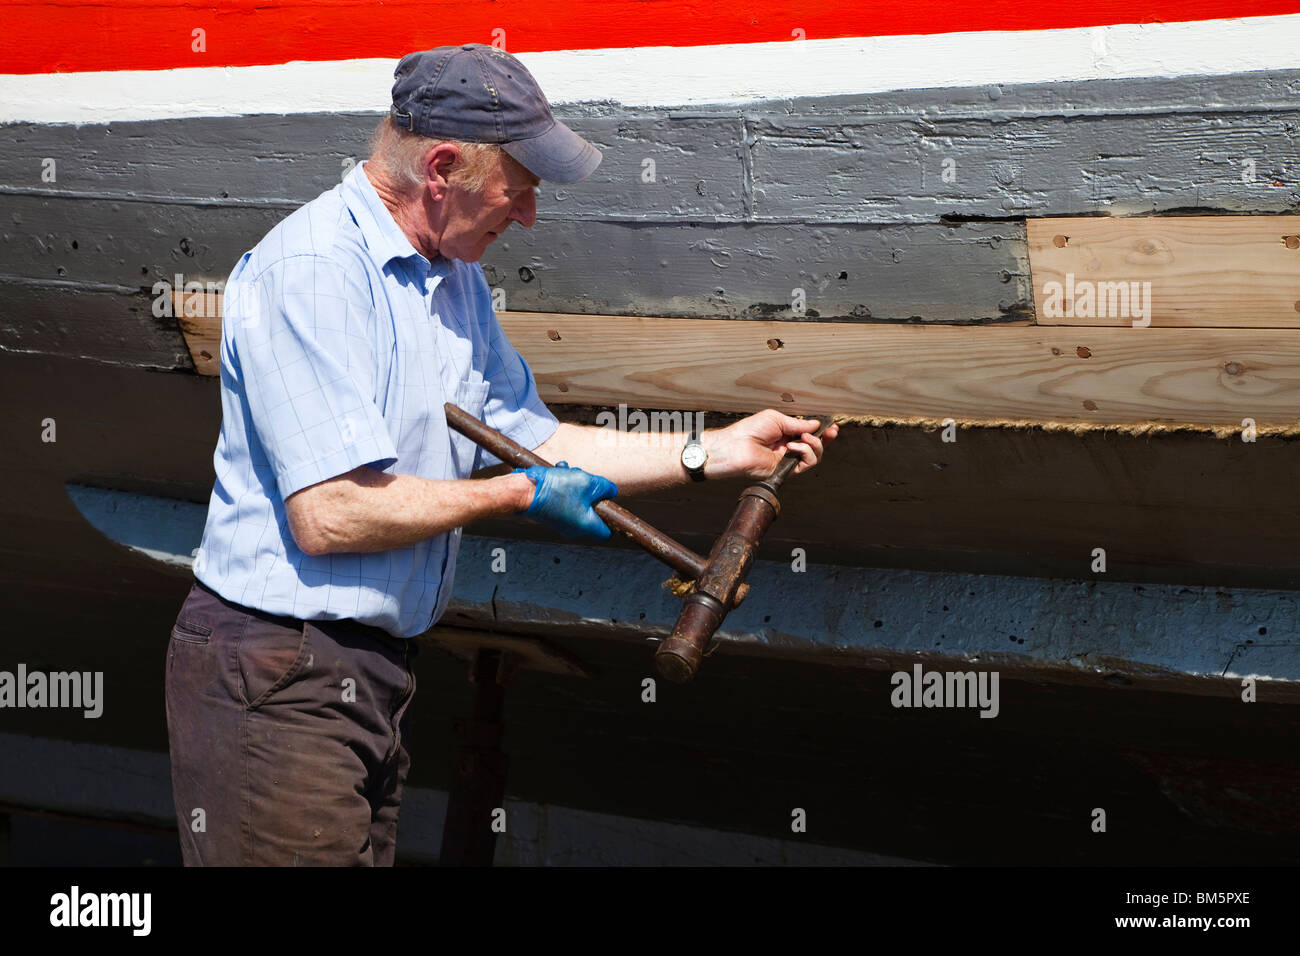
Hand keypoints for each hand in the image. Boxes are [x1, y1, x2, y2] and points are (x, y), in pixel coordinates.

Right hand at [512, 461, 618, 539]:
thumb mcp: (588, 482)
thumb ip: (605, 487)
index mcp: (587, 526)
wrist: (523, 491)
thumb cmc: (557, 489)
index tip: (609, 502)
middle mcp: (574, 529)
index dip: (612, 518)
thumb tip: (611, 491)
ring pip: (577, 501)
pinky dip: (564, 485)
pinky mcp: (551, 514)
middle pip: (592, 511)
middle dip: (590, 491)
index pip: (608, 532)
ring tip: (567, 469)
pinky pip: (564, 500)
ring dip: (576, 483)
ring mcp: (561, 522)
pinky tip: (558, 470)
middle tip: (584, 479)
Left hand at [703, 410, 838, 480]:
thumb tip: (816, 424)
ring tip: (802, 439)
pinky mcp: (787, 471)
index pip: (809, 434)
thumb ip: (798, 424)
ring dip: (814, 445)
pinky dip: (804, 453)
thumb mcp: (777, 419)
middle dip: (825, 439)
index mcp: (786, 434)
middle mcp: (789, 447)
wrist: (737, 446)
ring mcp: (788, 460)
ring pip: (815, 457)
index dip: (822, 431)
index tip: (832, 426)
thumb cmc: (750, 430)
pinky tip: (793, 447)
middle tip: (829, 431)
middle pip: (816, 447)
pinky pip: (806, 464)